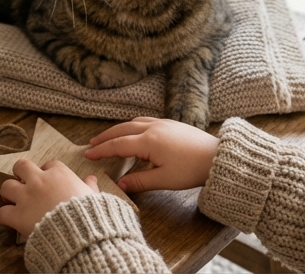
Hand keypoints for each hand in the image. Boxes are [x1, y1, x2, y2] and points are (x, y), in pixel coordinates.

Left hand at [0, 158, 99, 236]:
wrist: (80, 234)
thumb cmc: (90, 215)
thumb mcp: (93, 198)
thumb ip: (90, 187)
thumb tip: (91, 179)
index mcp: (60, 174)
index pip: (49, 164)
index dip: (47, 171)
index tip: (49, 180)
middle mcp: (40, 181)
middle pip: (21, 166)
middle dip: (20, 173)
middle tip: (23, 183)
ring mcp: (27, 197)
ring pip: (6, 186)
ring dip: (8, 193)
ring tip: (12, 200)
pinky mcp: (18, 215)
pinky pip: (2, 212)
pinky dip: (5, 216)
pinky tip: (11, 220)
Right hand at [84, 117, 218, 191]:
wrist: (217, 157)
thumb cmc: (192, 170)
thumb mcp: (164, 180)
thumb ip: (140, 181)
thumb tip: (120, 184)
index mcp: (149, 142)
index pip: (118, 145)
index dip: (102, 150)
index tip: (88, 155)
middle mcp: (153, 128)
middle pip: (122, 130)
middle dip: (105, 137)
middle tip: (91, 144)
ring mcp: (162, 123)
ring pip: (133, 122)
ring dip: (118, 129)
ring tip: (108, 137)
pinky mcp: (171, 123)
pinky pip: (144, 120)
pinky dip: (131, 125)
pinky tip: (132, 131)